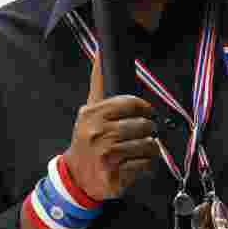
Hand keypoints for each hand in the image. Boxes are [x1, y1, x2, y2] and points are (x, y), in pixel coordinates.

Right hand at [63, 53, 159, 199]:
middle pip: (142, 125)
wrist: (76, 177)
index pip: (130, 104)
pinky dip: (147, 166)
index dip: (144, 108)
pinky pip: (145, 165)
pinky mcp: (114, 174)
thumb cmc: (87, 141)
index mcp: (92, 115)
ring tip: (143, 149)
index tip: (147, 112)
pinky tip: (137, 163)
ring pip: (147, 145)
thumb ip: (98, 83)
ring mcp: (106, 155)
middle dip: (148, 130)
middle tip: (144, 134)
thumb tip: (100, 51)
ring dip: (151, 148)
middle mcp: (97, 133)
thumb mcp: (88, 111)